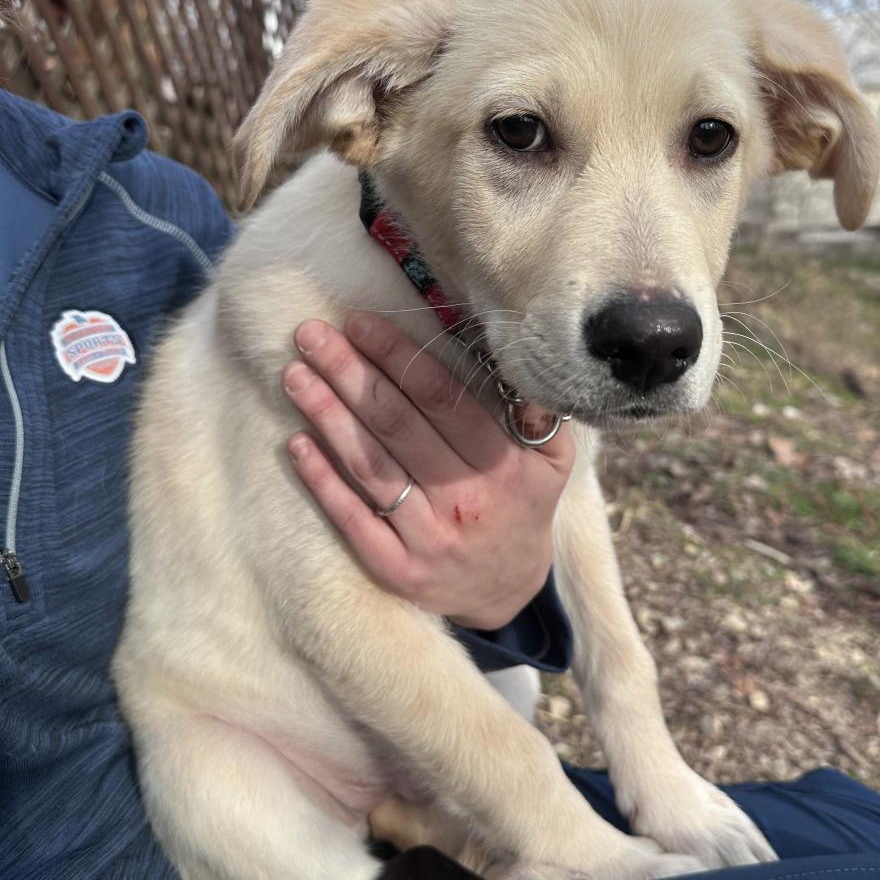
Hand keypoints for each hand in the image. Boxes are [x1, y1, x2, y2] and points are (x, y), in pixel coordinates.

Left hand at [281, 312, 574, 629]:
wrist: (509, 589)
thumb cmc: (522, 504)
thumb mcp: (553, 461)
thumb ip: (542, 415)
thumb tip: (521, 370)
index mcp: (503, 465)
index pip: (441, 397)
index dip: (397, 355)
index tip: (359, 322)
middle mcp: (465, 501)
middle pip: (397, 424)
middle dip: (350, 372)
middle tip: (311, 335)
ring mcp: (429, 540)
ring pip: (371, 466)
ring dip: (328, 416)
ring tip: (295, 375)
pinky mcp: (397, 571)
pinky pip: (354, 520)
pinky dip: (322, 481)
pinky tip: (297, 444)